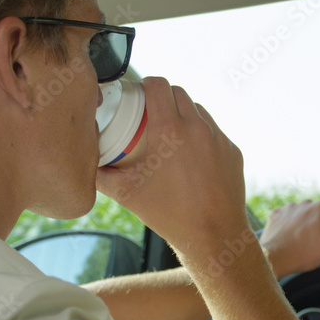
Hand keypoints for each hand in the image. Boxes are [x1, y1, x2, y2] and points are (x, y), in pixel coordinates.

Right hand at [96, 78, 250, 266]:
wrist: (213, 235)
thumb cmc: (169, 215)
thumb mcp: (126, 194)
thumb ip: (101, 175)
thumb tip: (86, 164)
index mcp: (170, 130)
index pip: (158, 85)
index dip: (146, 84)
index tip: (138, 93)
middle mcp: (198, 128)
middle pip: (179, 93)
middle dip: (164, 96)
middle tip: (151, 112)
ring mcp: (219, 138)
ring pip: (199, 110)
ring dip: (184, 113)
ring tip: (171, 131)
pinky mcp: (233, 151)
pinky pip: (215, 132)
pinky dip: (201, 135)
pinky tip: (192, 153)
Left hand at [260, 201, 319, 277]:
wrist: (272, 258)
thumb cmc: (303, 252)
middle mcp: (305, 203)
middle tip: (317, 253)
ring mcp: (289, 209)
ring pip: (306, 222)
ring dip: (308, 234)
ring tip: (302, 249)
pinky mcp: (276, 216)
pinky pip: (290, 223)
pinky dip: (292, 232)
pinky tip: (290, 242)